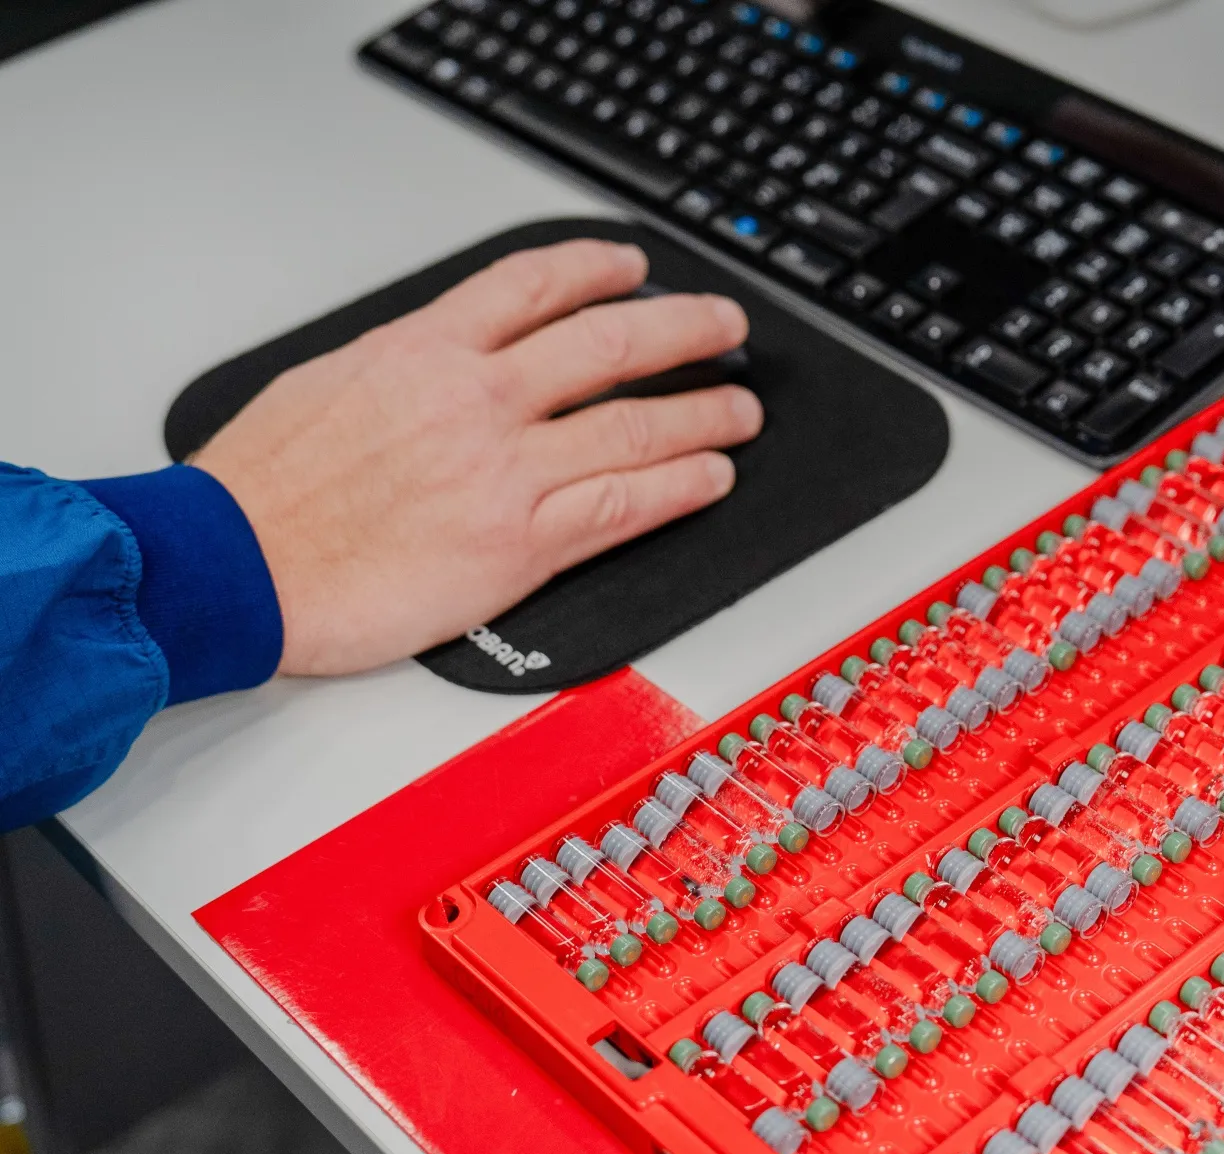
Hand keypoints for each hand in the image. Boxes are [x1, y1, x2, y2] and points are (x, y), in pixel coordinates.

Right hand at [192, 239, 760, 676]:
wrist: (233, 566)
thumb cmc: (261, 490)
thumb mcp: (327, 382)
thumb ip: (404, 365)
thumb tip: (447, 357)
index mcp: (425, 348)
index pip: (535, 283)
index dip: (600, 268)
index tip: (634, 267)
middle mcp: (477, 398)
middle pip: (611, 343)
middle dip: (685, 329)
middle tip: (724, 327)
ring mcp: (506, 470)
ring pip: (637, 426)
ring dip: (704, 414)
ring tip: (740, 411)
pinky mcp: (520, 543)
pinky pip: (626, 505)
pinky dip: (682, 486)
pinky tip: (713, 477)